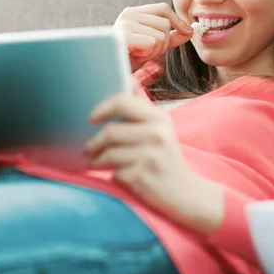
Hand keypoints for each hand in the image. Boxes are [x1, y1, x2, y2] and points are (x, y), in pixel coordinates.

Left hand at [85, 93, 223, 234]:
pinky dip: (110, 175)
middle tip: (87, 148)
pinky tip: (114, 175)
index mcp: (159, 119)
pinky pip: (114, 173)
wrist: (186, 193)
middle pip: (110, 131)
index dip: (102, 108)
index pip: (122, 102)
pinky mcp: (143, 177)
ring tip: (95, 162)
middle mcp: (157, 135)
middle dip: (93, 142)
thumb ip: (143, 107)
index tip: (91, 119)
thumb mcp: (161, 129)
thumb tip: (129, 80)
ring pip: (108, 154)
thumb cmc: (166, 157)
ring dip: (96, 160)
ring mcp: (150, 157)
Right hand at [113, 3, 193, 71]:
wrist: (108, 72)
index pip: (163, 8)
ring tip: (139, 54)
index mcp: (134, 12)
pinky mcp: (124, 35)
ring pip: (160, 36)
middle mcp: (128, 14)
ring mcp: (125, 24)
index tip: (187, 32)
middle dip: (163, 43)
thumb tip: (190, 31)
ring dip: (154, 51)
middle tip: (147, 52)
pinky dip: (146, 55)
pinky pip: (151, 43)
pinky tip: (134, 57)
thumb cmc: (128, 59)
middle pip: (165, 24)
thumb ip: (170, 38)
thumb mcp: (152, 46)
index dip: (178, 21)